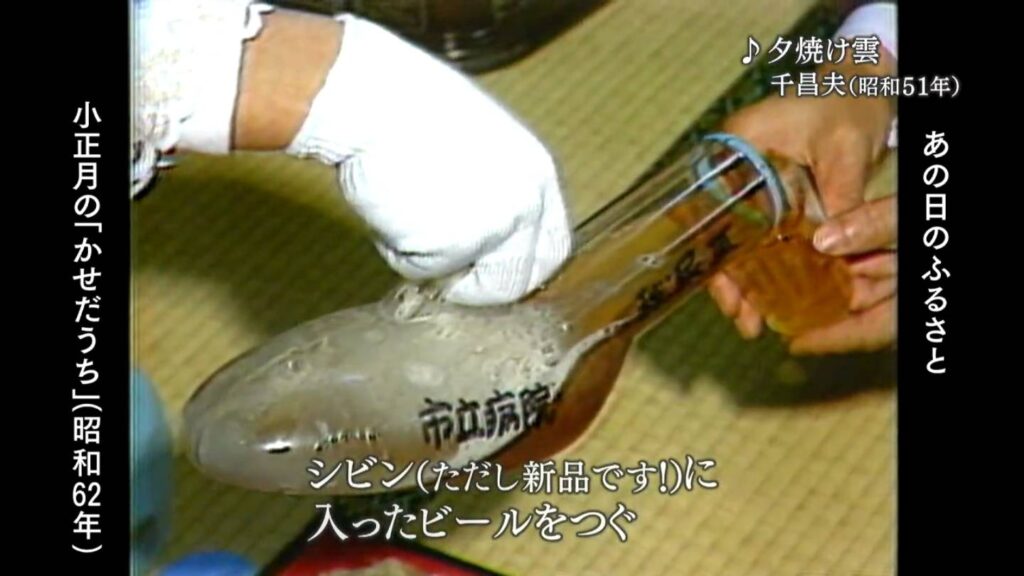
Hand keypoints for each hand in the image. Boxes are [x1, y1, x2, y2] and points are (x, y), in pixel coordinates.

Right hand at [133, 2, 572, 306]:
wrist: (353, 91)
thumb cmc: (399, 113)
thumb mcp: (467, 147)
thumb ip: (491, 193)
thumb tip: (495, 244)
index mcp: (533, 170)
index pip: (552, 244)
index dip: (519, 269)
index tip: (491, 280)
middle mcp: (526, 192)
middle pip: (523, 275)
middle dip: (482, 277)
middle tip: (444, 267)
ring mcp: (497, 214)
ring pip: (476, 283)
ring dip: (439, 266)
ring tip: (404, 217)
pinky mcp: (457, 232)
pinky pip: (435, 276)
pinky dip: (410, 262)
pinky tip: (387, 217)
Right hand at [709, 54, 896, 353]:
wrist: (860, 86)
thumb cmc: (848, 105)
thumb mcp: (845, 150)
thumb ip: (838, 195)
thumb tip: (828, 247)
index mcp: (737, 145)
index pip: (708, 208)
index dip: (714, 256)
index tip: (727, 294)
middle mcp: (733, 166)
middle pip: (718, 232)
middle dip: (728, 281)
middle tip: (743, 321)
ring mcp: (749, 182)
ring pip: (737, 241)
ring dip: (745, 281)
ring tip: (752, 323)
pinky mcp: (769, 195)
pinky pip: (760, 236)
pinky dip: (766, 266)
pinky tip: (772, 298)